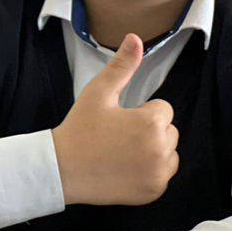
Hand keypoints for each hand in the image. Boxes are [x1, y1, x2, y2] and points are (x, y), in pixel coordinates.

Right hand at [51, 33, 178, 205]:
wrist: (62, 169)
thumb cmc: (79, 129)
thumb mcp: (98, 93)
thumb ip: (121, 66)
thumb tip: (135, 39)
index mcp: (151, 122)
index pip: (162, 109)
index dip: (139, 112)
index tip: (117, 121)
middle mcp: (161, 149)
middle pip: (169, 131)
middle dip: (149, 130)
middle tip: (117, 136)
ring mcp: (159, 173)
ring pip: (169, 153)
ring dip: (153, 150)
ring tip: (122, 152)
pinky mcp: (154, 191)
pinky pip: (163, 175)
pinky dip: (149, 172)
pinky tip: (125, 168)